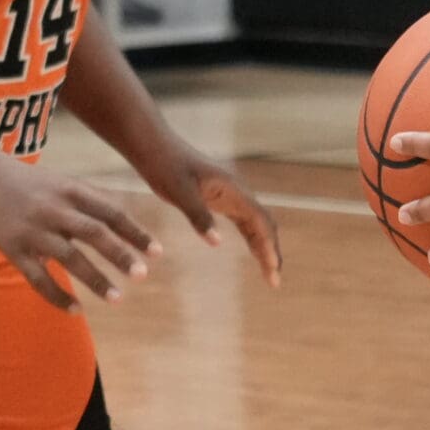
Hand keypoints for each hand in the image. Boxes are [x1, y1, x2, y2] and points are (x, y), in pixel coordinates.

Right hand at [0, 161, 160, 310]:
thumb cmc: (38, 187)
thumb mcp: (67, 185)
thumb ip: (96, 203)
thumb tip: (134, 223)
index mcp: (72, 191)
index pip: (110, 213)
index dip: (135, 233)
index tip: (157, 253)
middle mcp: (54, 210)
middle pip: (93, 233)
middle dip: (119, 255)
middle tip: (142, 275)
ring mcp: (34, 231)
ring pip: (68, 258)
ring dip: (95, 279)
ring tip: (117, 299)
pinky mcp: (14, 251)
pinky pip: (38, 278)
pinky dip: (57, 296)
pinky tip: (77, 310)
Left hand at [133, 134, 282, 287]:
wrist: (154, 147)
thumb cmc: (165, 166)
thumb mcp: (179, 192)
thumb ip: (198, 216)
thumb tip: (216, 242)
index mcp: (232, 188)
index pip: (260, 219)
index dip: (269, 244)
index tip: (274, 268)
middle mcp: (236, 190)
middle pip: (263, 223)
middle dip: (271, 251)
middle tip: (274, 282)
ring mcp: (229, 194)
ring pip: (255, 223)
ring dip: (263, 246)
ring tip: (269, 273)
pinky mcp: (219, 198)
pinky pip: (242, 220)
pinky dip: (251, 238)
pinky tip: (254, 252)